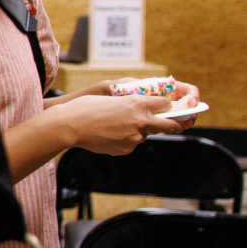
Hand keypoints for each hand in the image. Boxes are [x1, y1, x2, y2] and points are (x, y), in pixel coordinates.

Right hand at [66, 93, 189, 155]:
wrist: (70, 126)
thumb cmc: (86, 108)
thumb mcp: (113, 98)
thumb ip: (132, 104)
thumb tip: (143, 110)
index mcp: (139, 103)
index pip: (167, 105)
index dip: (167, 106)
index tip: (168, 108)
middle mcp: (142, 120)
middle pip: (171, 125)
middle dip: (176, 125)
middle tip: (176, 124)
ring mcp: (136, 137)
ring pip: (146, 134)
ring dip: (138, 131)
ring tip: (115, 126)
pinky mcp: (127, 149)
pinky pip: (132, 144)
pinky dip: (124, 140)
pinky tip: (108, 135)